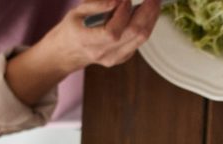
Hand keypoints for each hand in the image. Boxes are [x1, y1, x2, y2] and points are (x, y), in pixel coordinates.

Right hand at [43, 0, 162, 72]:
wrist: (68, 53)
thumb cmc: (71, 29)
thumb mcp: (76, 12)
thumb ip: (95, 5)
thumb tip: (116, 0)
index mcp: (87, 41)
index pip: (112, 32)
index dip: (122, 14)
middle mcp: (103, 53)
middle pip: (133, 34)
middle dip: (146, 13)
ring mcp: (114, 58)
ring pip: (140, 39)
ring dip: (150, 19)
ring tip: (154, 3)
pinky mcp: (122, 58)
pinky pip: (138, 42)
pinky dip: (145, 26)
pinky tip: (147, 14)